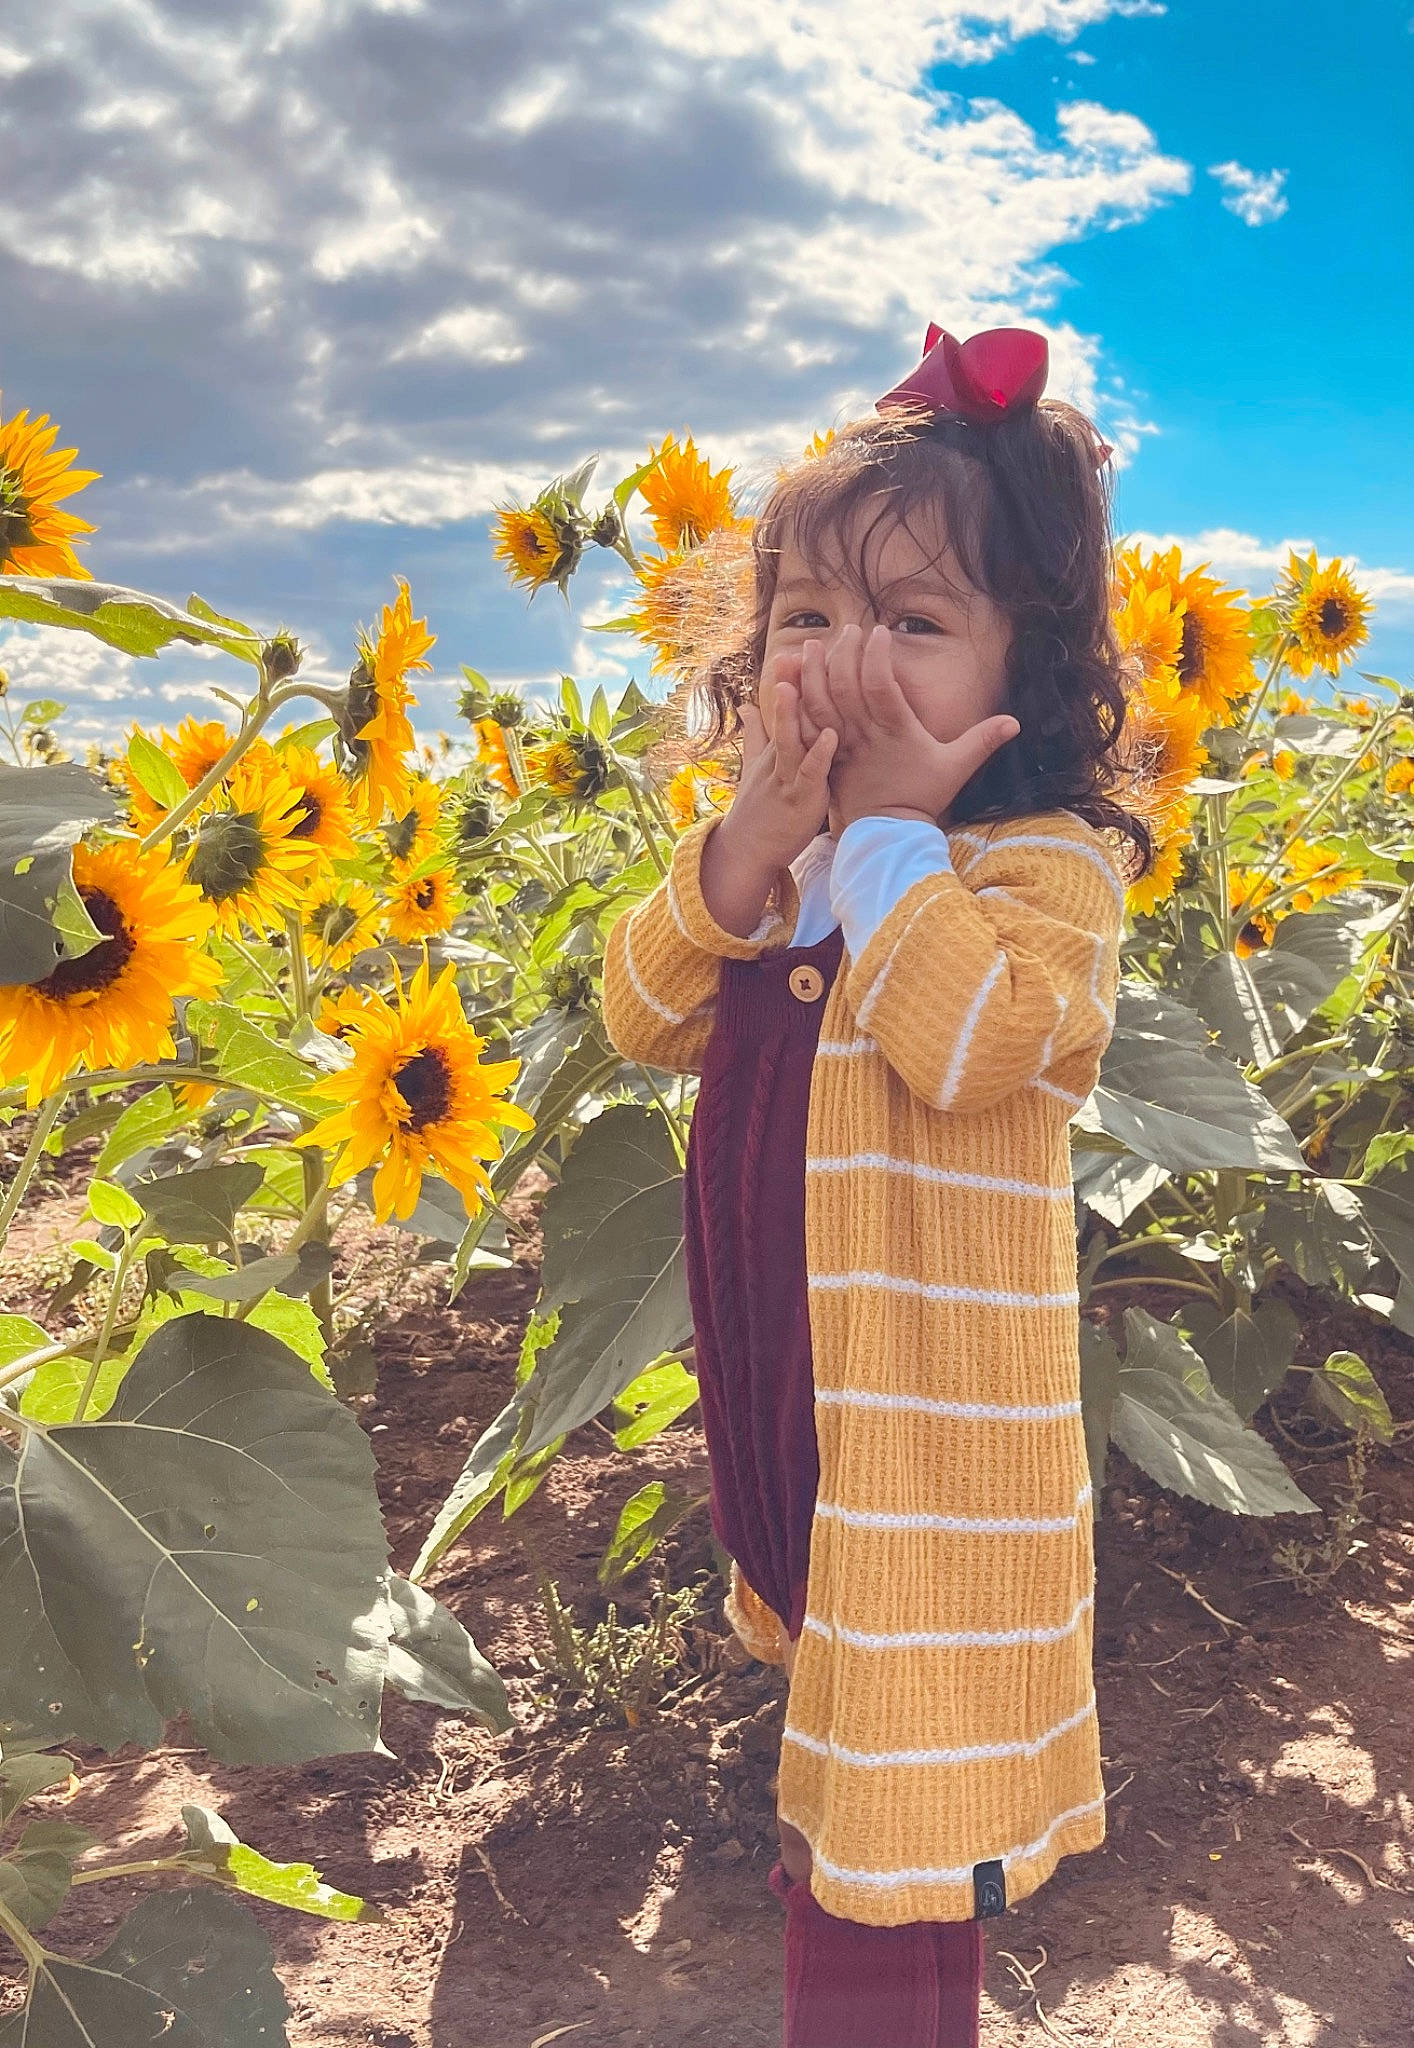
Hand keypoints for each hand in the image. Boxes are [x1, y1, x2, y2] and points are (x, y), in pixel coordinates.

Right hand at [721, 666, 837, 872]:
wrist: (748, 851)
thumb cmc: (758, 809)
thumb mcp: (755, 766)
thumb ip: (756, 734)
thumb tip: (747, 704)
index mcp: (774, 750)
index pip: (779, 711)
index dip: (785, 682)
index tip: (793, 651)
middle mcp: (778, 759)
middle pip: (783, 718)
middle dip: (789, 686)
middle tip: (799, 651)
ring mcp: (787, 778)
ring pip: (790, 741)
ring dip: (792, 713)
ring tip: (798, 684)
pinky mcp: (800, 800)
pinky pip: (810, 775)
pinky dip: (819, 756)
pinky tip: (833, 736)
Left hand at [788, 623, 1019, 828]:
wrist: (887, 833)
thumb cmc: (922, 798)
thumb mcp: (956, 768)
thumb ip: (982, 741)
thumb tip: (1015, 722)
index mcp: (896, 731)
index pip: (881, 684)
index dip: (876, 656)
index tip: (878, 632)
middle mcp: (865, 736)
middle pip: (845, 686)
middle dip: (843, 653)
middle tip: (846, 630)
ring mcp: (842, 747)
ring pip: (820, 703)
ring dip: (812, 672)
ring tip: (809, 646)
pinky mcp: (826, 758)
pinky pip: (806, 727)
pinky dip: (795, 704)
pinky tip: (788, 681)